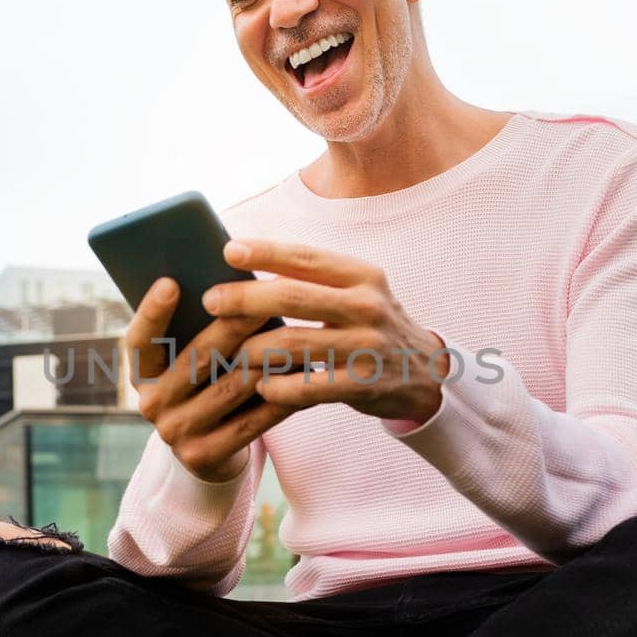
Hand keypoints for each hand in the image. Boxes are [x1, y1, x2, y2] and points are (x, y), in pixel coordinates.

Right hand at [122, 277, 298, 482]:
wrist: (207, 452)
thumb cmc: (204, 386)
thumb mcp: (187, 361)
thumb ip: (195, 330)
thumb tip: (233, 285)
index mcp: (141, 373)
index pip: (138, 340)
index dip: (151, 312)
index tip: (170, 282)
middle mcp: (151, 404)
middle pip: (196, 359)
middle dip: (233, 327)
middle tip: (264, 300)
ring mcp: (175, 433)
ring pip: (230, 388)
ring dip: (267, 360)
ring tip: (296, 334)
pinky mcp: (203, 455)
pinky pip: (251, 423)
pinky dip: (281, 397)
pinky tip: (305, 376)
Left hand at [201, 240, 450, 423]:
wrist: (426, 374)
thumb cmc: (372, 326)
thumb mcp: (358, 292)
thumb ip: (314, 279)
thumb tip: (244, 260)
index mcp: (362, 276)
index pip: (306, 257)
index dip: (265, 252)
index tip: (227, 250)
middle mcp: (367, 306)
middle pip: (293, 296)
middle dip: (244, 298)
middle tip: (210, 300)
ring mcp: (367, 346)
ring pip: (293, 344)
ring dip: (251, 349)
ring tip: (226, 352)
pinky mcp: (364, 385)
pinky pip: (308, 387)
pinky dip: (278, 386)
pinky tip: (260, 386)